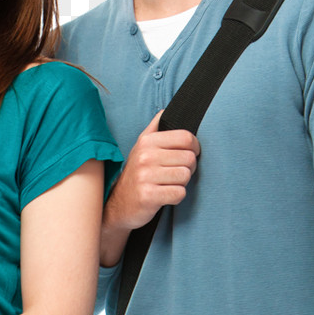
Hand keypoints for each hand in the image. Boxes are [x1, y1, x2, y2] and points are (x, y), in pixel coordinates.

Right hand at [101, 112, 199, 264]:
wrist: (119, 204)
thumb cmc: (137, 174)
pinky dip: (176, 197)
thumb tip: (166, 109)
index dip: (194, 148)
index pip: (186, 137)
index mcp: (147, 141)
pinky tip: (164, 196)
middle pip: (189, 158)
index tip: (187, 155)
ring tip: (167, 184)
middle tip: (174, 174)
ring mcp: (145, 176)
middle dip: (188, 168)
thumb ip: (155, 127)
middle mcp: (145, 156)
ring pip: (185, 176)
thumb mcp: (141, 146)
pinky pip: (179, 193)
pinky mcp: (148, 196)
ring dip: (181, 183)